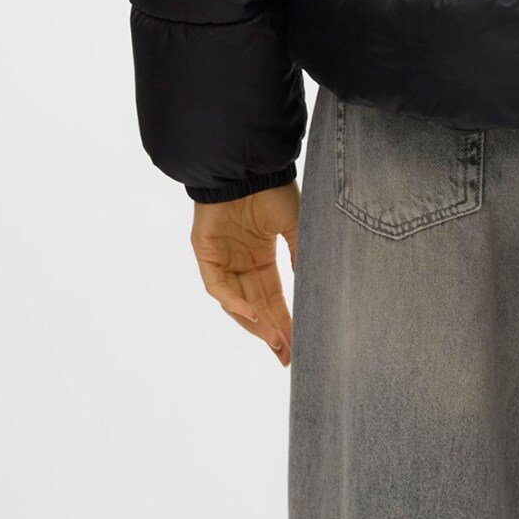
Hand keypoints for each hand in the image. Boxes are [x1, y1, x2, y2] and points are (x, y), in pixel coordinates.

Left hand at [191, 182, 299, 365]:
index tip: (298, 343)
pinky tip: (254, 313)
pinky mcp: (206, 254)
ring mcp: (222, 259)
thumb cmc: (272, 189)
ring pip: (236, 303)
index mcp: (261, 256)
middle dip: (271, 331)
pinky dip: (235, 302)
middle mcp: (241, 262)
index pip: (273, 297)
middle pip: (256, 305)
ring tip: (274, 340)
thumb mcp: (296, 225)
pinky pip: (218, 287)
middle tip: (287, 354)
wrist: (249, 164)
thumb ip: (301, 256)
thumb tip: (312, 289)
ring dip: (254, 323)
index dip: (284, 320)